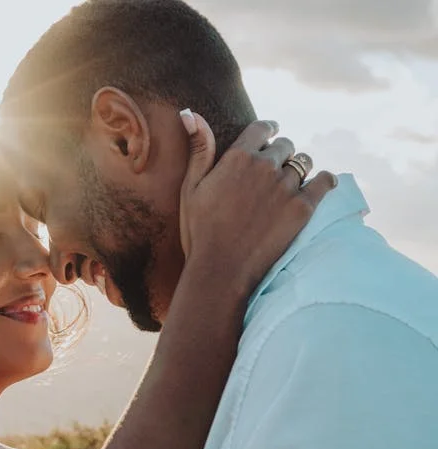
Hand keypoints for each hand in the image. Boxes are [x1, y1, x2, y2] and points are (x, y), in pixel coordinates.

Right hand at [178, 110, 335, 297]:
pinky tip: (320, 185)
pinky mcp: (304, 208)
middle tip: (272, 172)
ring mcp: (286, 187)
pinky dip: (324, 181)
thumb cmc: (200, 230)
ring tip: (289, 184)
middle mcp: (265, 166)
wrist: (221, 270)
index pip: (263, 128)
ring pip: (303, 163)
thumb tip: (189, 113)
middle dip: (280, 154)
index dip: (267, 130)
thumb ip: (198, 148)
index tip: (270, 135)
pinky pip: (325, 182)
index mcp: (237, 157)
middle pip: (285, 146)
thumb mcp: (191, 187)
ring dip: (298, 169)